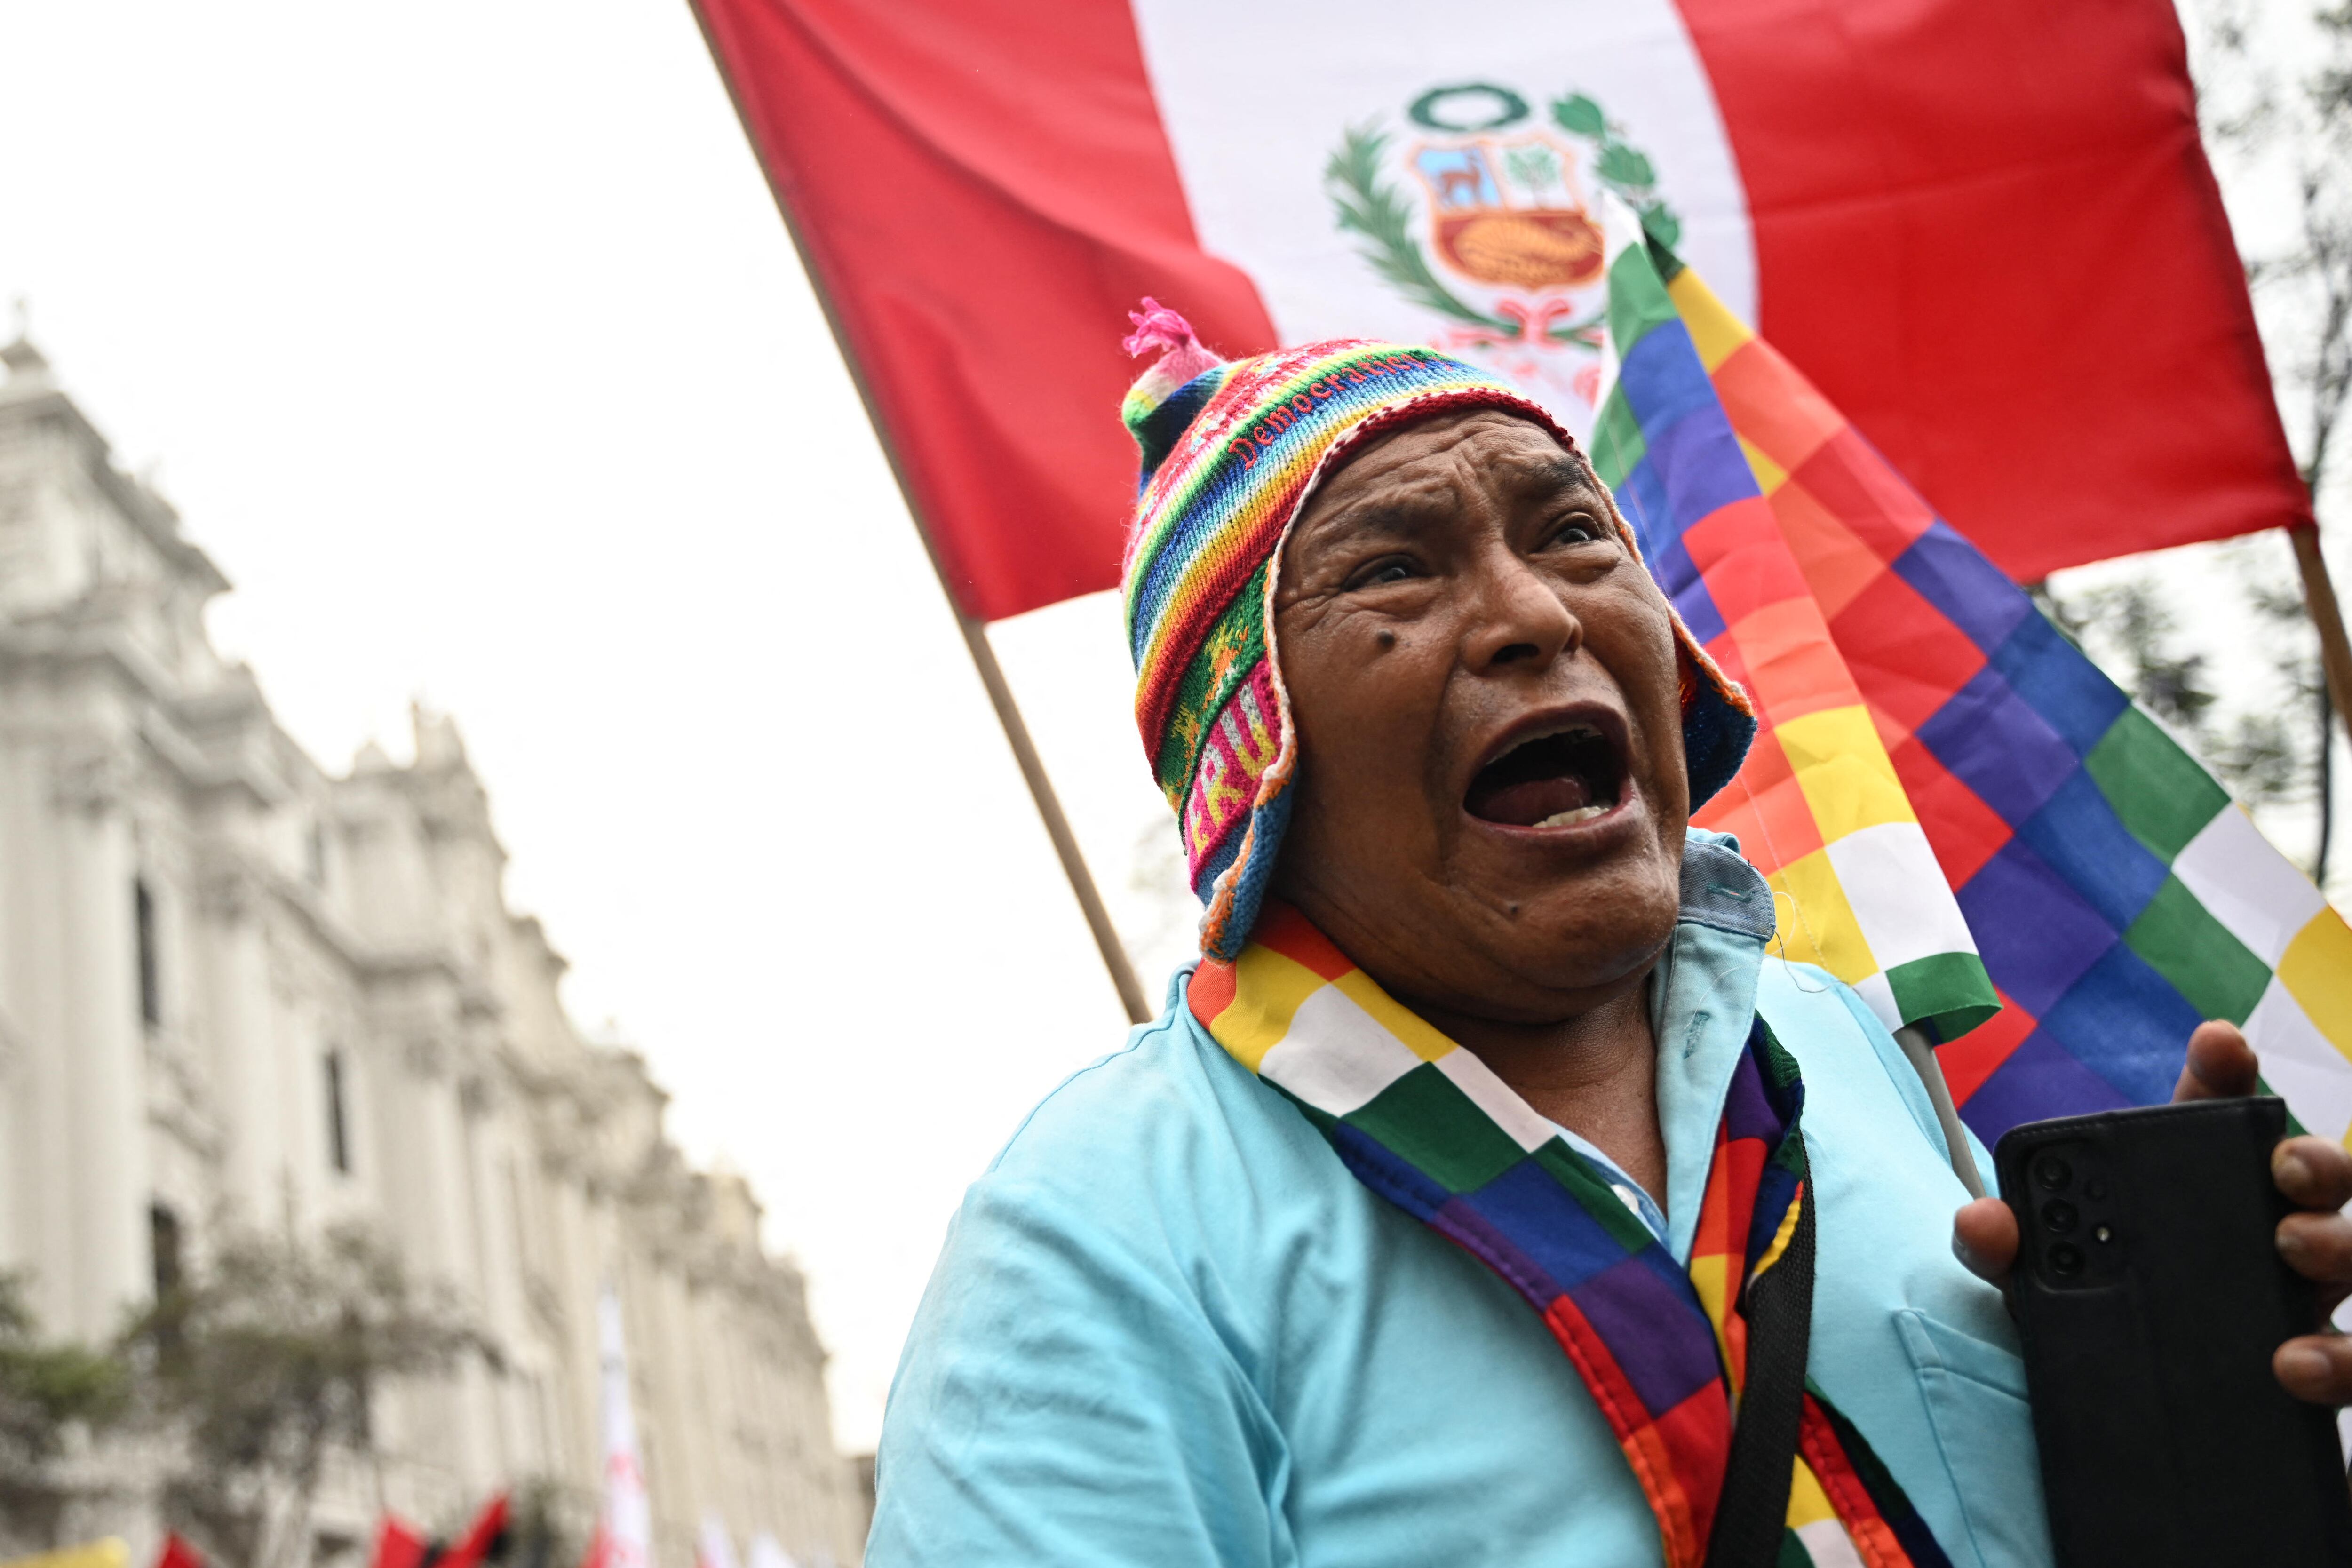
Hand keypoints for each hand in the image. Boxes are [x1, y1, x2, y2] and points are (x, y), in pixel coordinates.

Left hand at [1951, 1020, 2351, 1404]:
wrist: (2136, 1459)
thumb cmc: (2094, 1347)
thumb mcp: (2039, 1300)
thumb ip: (2005, 1256)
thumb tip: (1985, 1221)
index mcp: (2194, 1200)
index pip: (2216, 1117)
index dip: (2222, 1074)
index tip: (2219, 1042)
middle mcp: (2266, 1240)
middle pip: (2318, 1177)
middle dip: (2314, 1156)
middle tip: (2280, 1168)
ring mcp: (2308, 1307)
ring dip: (2341, 1247)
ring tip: (2292, 1257)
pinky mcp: (2327, 1375)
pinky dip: (2342, 1361)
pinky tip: (2298, 1367)